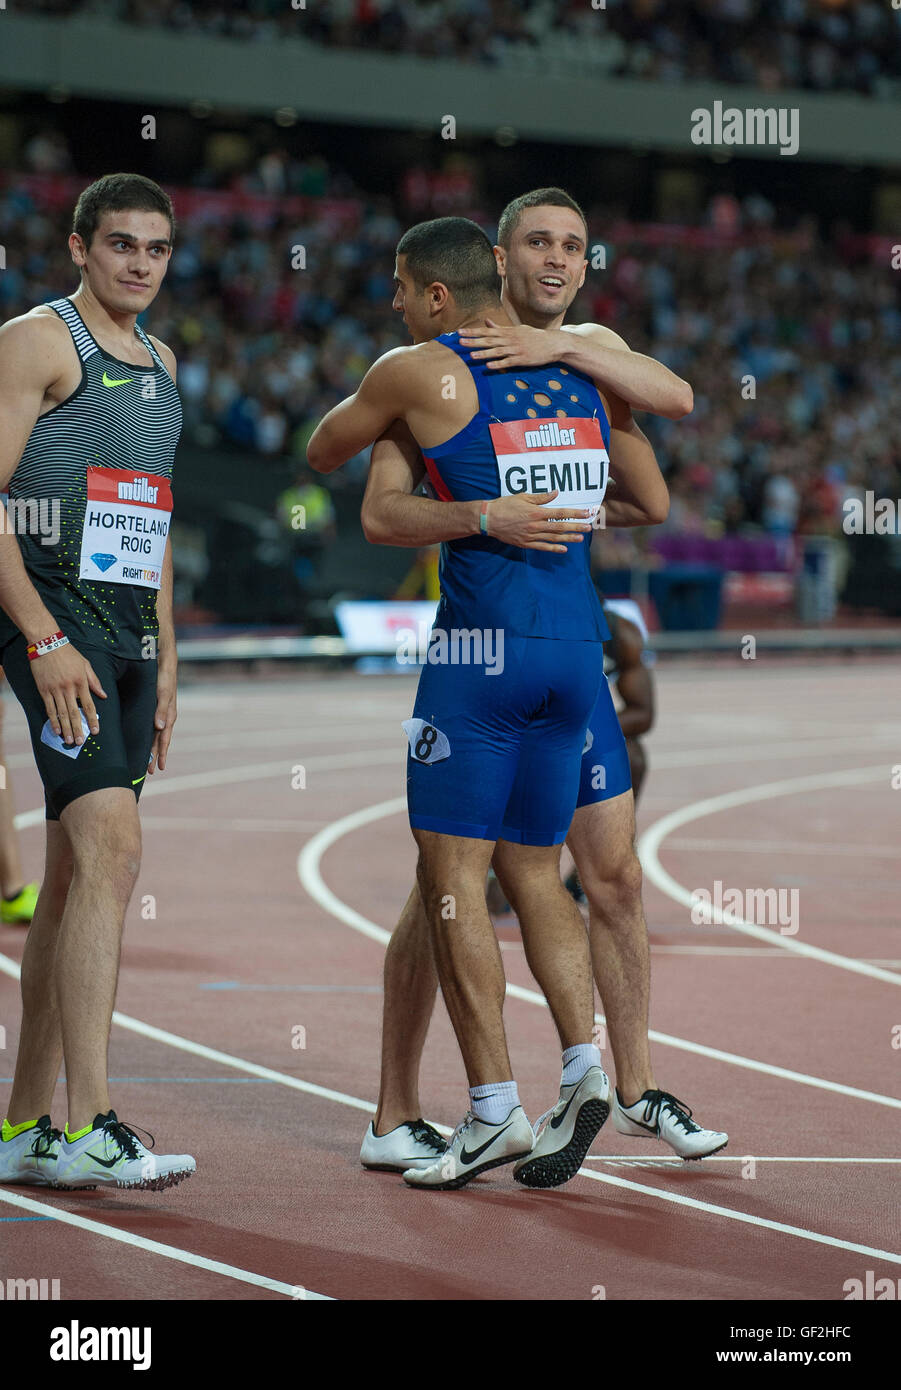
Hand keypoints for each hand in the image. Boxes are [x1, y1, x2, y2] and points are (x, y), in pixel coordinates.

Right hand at [29, 642, 105, 745]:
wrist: (47, 643)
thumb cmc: (68, 653)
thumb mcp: (85, 664)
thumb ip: (94, 681)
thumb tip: (103, 695)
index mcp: (81, 682)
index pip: (88, 705)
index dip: (92, 720)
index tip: (95, 731)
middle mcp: (69, 688)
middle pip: (74, 713)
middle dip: (78, 729)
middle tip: (79, 742)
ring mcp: (55, 690)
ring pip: (61, 713)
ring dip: (65, 728)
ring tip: (68, 740)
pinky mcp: (44, 689)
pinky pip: (49, 708)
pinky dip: (53, 720)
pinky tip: (56, 729)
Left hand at [149, 658, 176, 773]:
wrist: (165, 663)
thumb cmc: (165, 677)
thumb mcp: (162, 693)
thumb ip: (161, 710)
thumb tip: (159, 727)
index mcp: (168, 715)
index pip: (164, 739)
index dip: (160, 754)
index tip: (158, 767)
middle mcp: (166, 716)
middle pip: (160, 741)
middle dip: (155, 755)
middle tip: (150, 771)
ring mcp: (162, 713)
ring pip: (157, 735)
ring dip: (153, 748)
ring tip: (149, 761)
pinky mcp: (157, 708)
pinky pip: (154, 727)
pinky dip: (151, 737)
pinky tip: (147, 740)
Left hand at [458, 321, 566, 369]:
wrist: (553, 343)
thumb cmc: (534, 336)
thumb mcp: (517, 329)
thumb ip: (500, 327)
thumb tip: (486, 321)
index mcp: (507, 331)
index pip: (486, 331)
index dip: (472, 332)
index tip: (460, 332)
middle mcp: (510, 339)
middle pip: (489, 340)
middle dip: (473, 341)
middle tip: (460, 342)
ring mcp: (516, 350)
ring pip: (497, 351)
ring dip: (484, 354)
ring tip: (471, 356)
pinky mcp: (522, 360)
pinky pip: (508, 362)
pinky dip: (498, 364)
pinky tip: (489, 366)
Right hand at [484, 492, 592, 552]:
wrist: (488, 519)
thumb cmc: (505, 505)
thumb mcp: (523, 497)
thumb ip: (541, 497)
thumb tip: (556, 493)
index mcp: (536, 512)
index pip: (560, 512)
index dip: (575, 513)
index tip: (586, 513)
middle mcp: (535, 525)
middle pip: (560, 526)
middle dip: (576, 527)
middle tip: (589, 527)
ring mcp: (530, 536)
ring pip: (553, 538)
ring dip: (568, 538)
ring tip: (580, 538)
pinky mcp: (525, 543)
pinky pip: (542, 547)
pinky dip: (553, 548)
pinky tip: (563, 549)